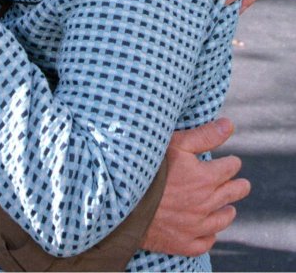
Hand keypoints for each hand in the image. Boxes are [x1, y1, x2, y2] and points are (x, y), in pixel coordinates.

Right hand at [142, 118, 249, 255]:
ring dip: (227, 211)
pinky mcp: (184, 243)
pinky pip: (205, 242)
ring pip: (222, 219)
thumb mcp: (176, 144)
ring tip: (230, 209)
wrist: (125, 201)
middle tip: (243, 185)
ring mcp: (196, 226)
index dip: (232, 163)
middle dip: (239, 187)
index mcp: (206, 178)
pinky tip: (209, 231)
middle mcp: (205, 203)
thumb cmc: (149, 168)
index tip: (232, 162)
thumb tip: (230, 125)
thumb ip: (205, 135)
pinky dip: (210, 235)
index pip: (230, 168)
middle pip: (231, 194)